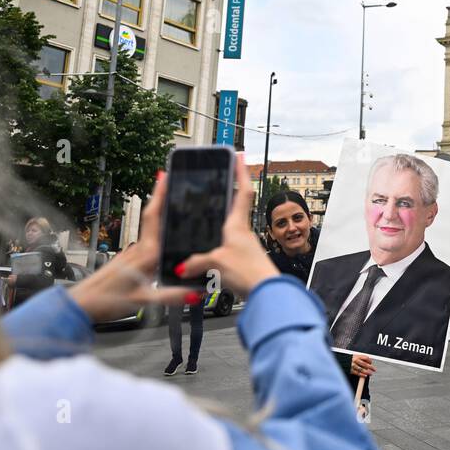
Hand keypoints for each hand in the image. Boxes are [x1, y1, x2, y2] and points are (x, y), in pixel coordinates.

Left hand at [68, 171, 193, 322]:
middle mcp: (139, 250)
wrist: (80, 306)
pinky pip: (147, 242)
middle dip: (163, 198)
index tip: (165, 176)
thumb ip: (171, 296)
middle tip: (174, 180)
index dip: (160, 196)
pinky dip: (157, 233)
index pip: (155, 218)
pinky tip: (164, 239)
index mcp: (146, 255)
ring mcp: (132, 254)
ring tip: (177, 205)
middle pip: (153, 219)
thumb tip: (197, 293)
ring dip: (161, 214)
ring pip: (151, 230)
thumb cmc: (107, 301)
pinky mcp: (128, 261)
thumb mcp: (143, 300)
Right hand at [179, 154, 279, 296]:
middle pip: (237, 206)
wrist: (267, 294)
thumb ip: (196, 262)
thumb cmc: (248, 274)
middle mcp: (243, 232)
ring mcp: (244, 246)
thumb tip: (182, 266)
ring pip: (231, 226)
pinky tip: (210, 248)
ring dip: (223, 216)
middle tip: (222, 178)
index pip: (242, 191)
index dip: (240, 172)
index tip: (239, 155)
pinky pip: (228, 245)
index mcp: (237, 225)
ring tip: (211, 210)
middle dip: (229, 191)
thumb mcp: (216, 263)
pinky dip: (218, 241)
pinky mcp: (243, 261)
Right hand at [350, 354, 375, 378]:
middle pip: (365, 364)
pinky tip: (365, 376)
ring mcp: (352, 365)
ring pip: (362, 369)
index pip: (365, 358)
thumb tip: (367, 361)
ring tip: (370, 373)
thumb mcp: (354, 356)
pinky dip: (362, 375)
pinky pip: (357, 373)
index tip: (371, 363)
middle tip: (374, 369)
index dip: (369, 360)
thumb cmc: (348, 359)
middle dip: (371, 367)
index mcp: (356, 356)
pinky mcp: (350, 370)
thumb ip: (360, 358)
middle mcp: (355, 360)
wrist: (340, 361)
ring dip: (367, 372)